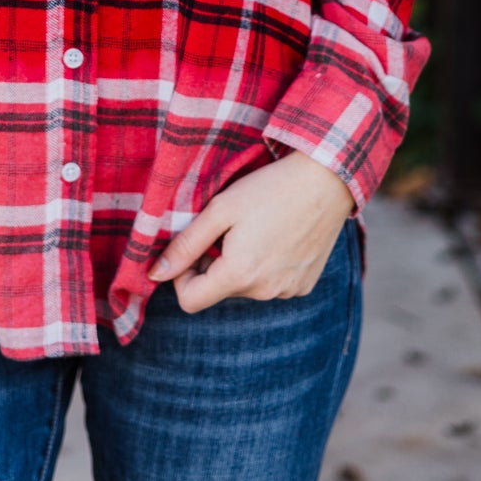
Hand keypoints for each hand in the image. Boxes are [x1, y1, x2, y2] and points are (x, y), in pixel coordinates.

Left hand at [148, 150, 354, 314]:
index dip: (182, 275)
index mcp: (238, 275)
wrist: (326, 180)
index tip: (194, 248)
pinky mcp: (304, 286)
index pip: (189, 301)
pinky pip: (272, 285)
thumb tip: (155, 274)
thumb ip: (185, 245)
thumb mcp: (220, 209)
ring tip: (257, 228)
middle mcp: (264, 293)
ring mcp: (287, 292)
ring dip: (241, 265)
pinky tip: (278, 236)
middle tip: (228, 228)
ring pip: (245, 287)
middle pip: (219, 290)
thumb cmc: (269, 188)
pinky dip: (266, 267)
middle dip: (214, 264)